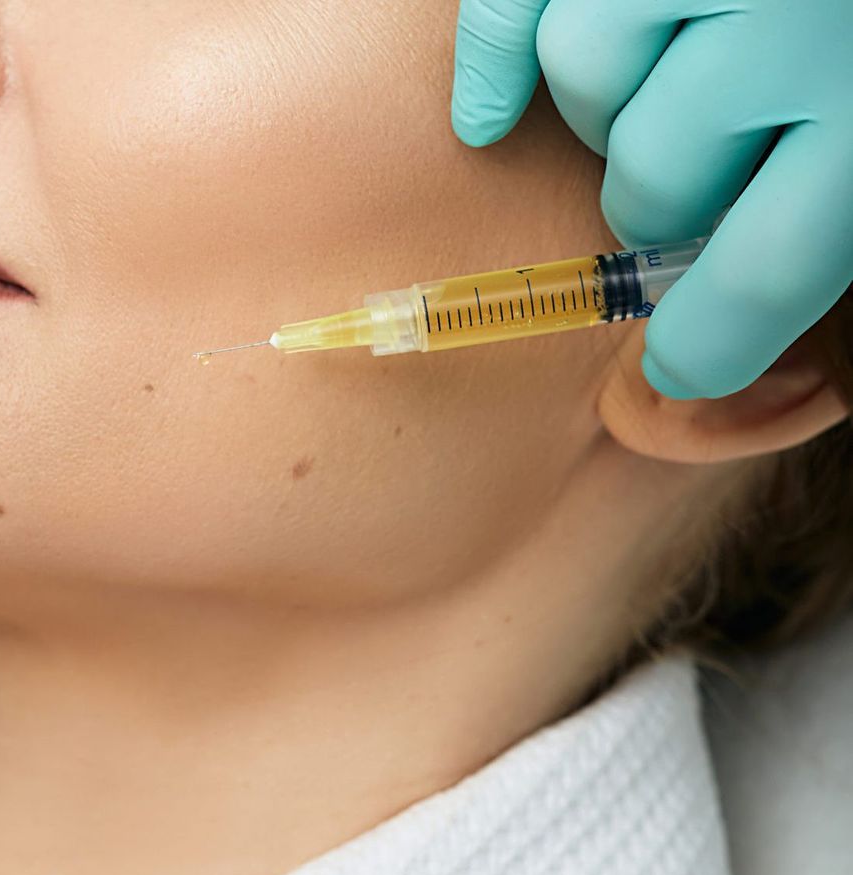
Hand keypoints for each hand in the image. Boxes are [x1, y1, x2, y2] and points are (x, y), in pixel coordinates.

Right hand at [449, 0, 852, 398]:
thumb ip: (825, 287)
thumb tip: (678, 401)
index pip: (762, 269)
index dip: (706, 344)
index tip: (682, 363)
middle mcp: (805, 10)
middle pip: (656, 174)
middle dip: (666, 199)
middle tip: (697, 181)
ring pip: (586, 74)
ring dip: (608, 110)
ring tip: (655, 94)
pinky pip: (514, 3)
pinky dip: (490, 63)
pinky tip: (487, 117)